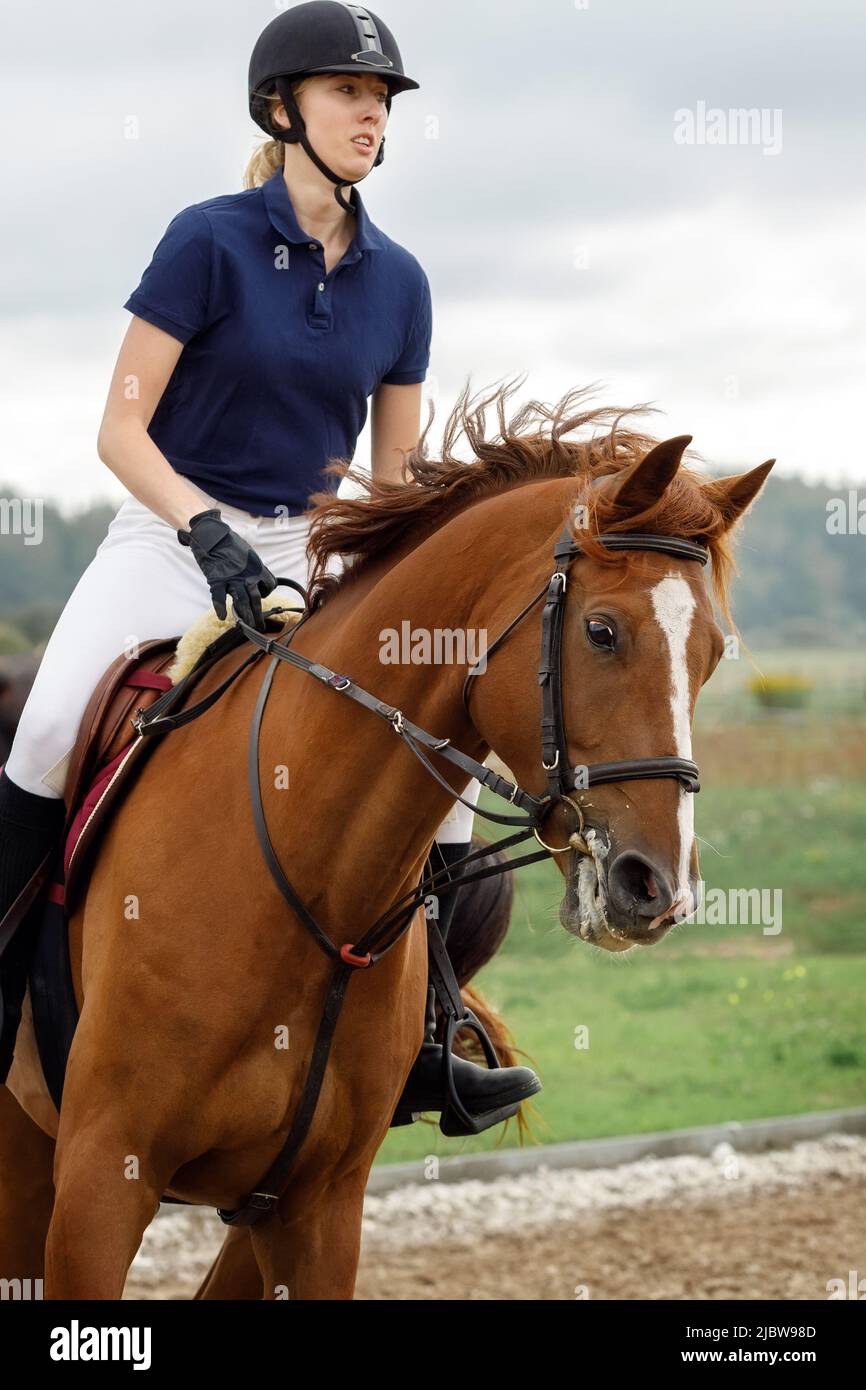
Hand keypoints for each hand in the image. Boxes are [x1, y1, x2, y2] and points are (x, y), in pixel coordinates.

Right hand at [178, 509, 276, 631]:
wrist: (211, 533)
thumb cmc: (229, 542)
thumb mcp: (248, 552)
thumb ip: (253, 566)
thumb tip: (257, 576)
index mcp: (257, 566)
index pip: (269, 584)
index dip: (267, 593)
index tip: (262, 597)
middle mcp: (247, 574)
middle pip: (256, 599)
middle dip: (258, 615)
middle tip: (259, 628)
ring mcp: (232, 578)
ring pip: (241, 601)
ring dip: (244, 616)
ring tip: (246, 627)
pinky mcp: (216, 579)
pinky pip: (218, 597)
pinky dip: (220, 608)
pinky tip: (222, 617)